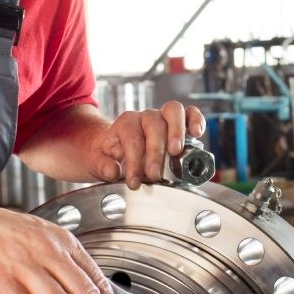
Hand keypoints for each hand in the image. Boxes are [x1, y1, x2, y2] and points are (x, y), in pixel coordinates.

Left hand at [89, 100, 206, 190]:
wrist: (113, 146)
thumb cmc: (108, 154)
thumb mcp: (96, 161)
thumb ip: (102, 166)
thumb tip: (113, 171)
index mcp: (125, 123)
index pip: (132, 138)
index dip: (134, 161)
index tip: (134, 182)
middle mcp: (145, 117)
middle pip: (154, 124)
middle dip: (155, 152)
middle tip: (154, 174)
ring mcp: (163, 117)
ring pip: (173, 111)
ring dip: (177, 131)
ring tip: (177, 151)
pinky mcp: (178, 122)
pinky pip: (190, 113)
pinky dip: (195, 120)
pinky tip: (197, 133)